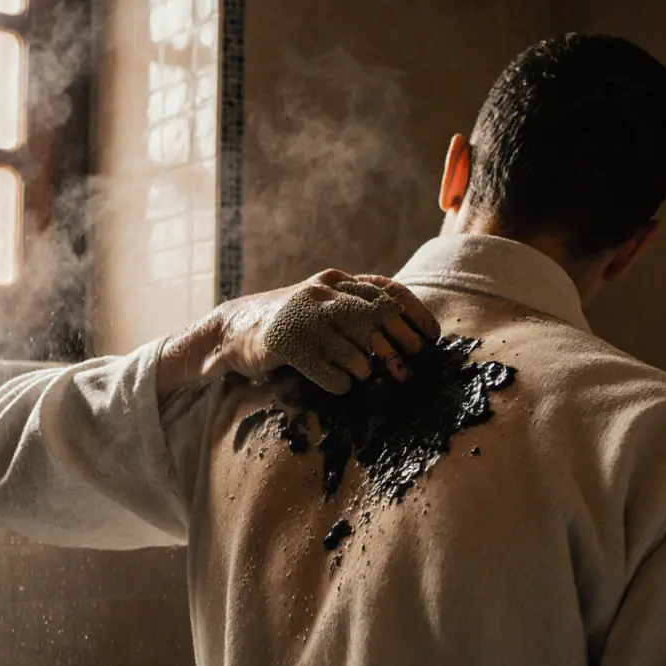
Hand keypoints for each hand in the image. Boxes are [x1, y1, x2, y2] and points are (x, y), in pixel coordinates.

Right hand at [213, 269, 440, 394]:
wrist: (233, 330)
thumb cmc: (290, 323)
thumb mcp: (323, 305)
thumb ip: (356, 309)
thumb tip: (407, 335)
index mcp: (335, 281)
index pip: (386, 290)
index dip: (414, 314)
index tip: (432, 336)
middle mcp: (321, 292)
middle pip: (374, 317)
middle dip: (397, 345)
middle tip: (407, 368)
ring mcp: (302, 316)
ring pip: (352, 345)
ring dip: (367, 367)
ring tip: (368, 376)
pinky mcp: (284, 343)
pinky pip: (324, 369)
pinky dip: (339, 381)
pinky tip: (341, 384)